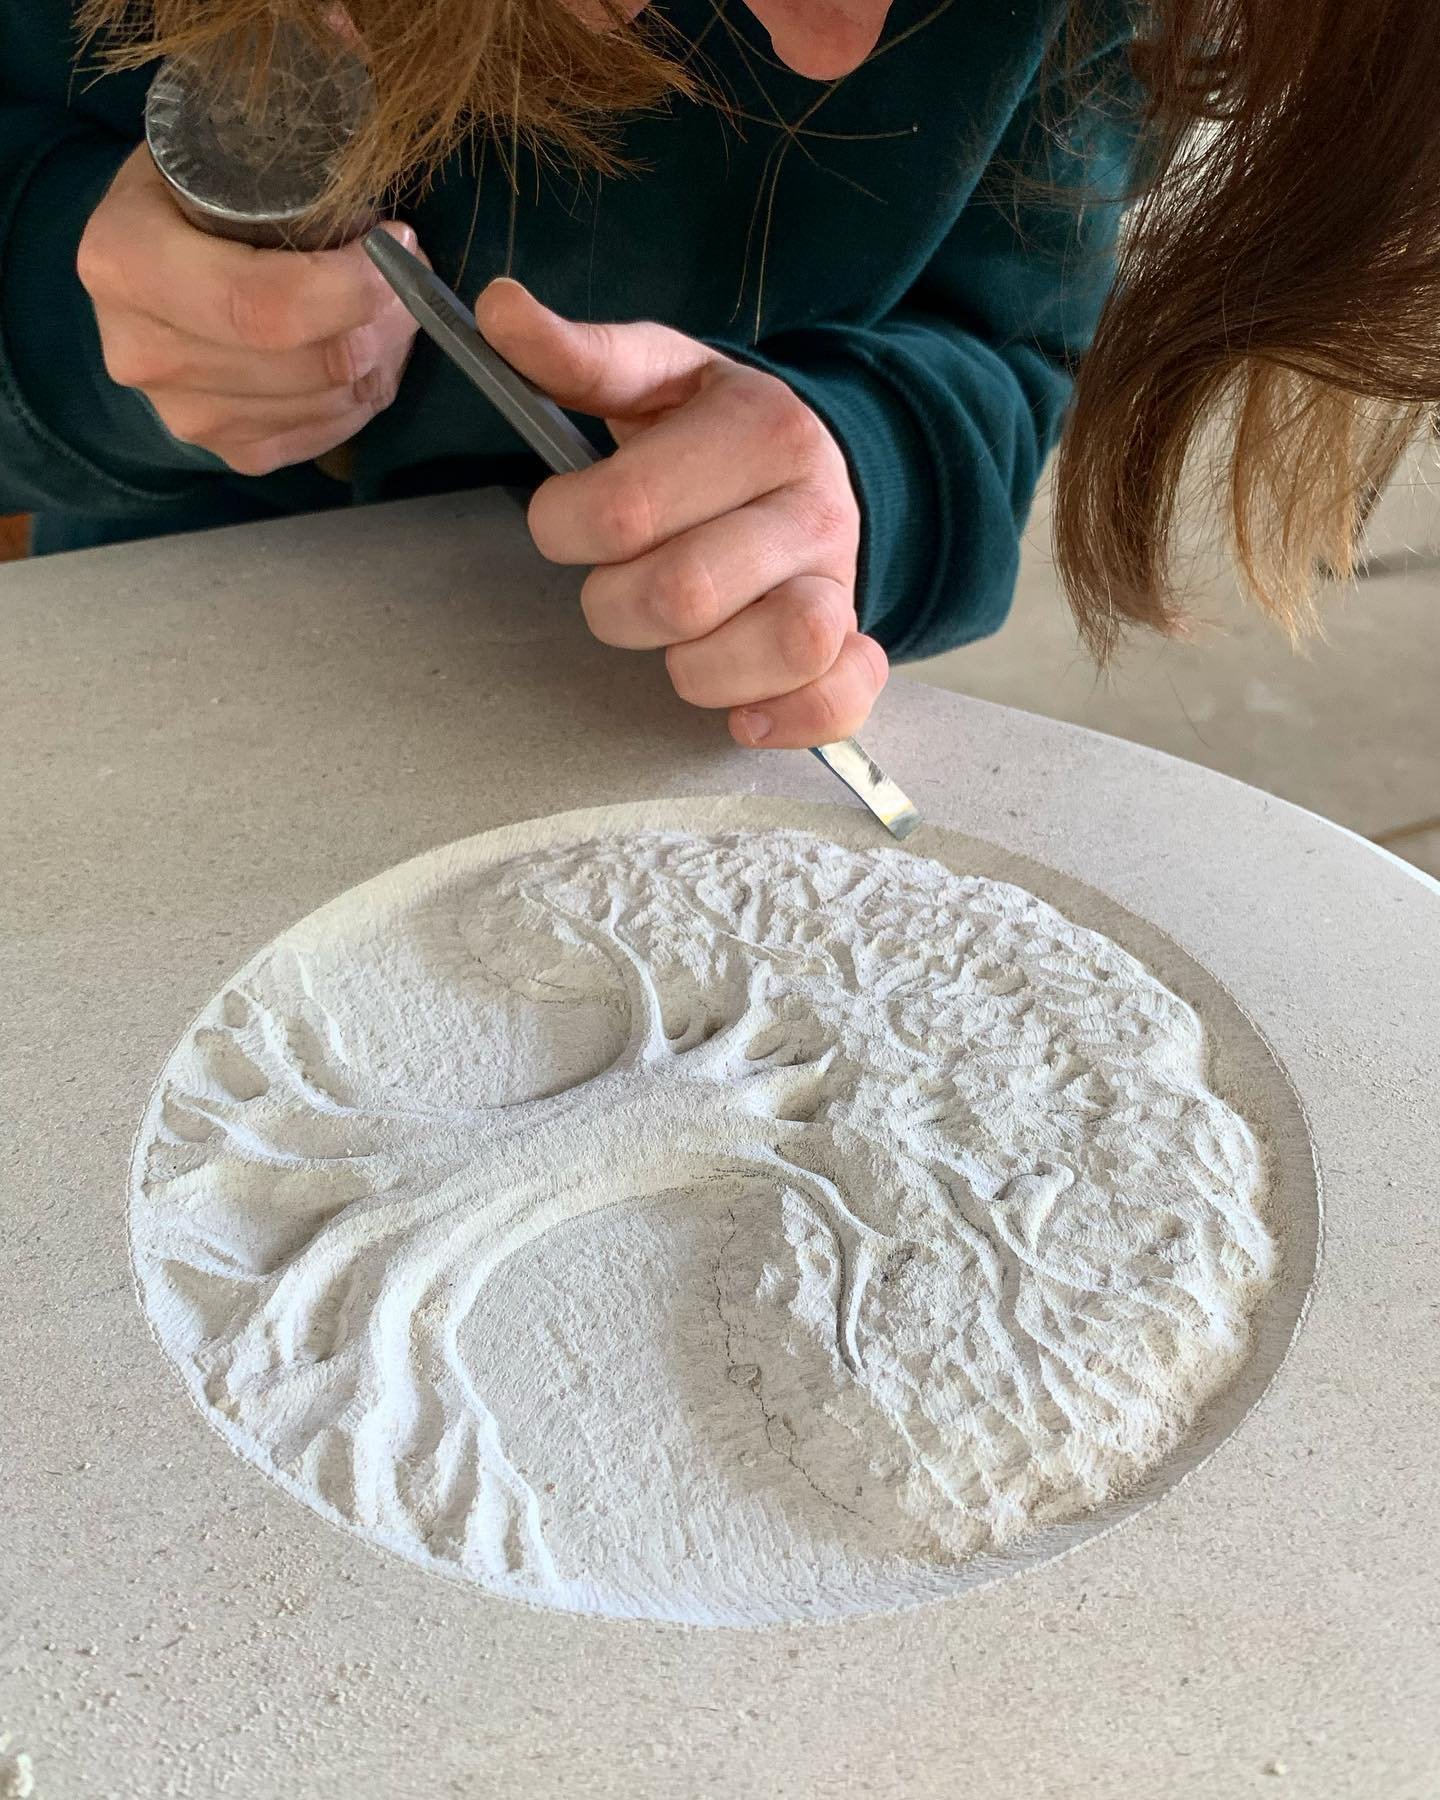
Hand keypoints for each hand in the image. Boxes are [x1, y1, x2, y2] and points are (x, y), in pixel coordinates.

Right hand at [77, 144, 420, 475]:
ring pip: (327, 403)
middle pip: (308, 364)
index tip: (397, 247)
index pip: (261, 305)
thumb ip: (291, 186)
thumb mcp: (217, 157)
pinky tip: (365, 359)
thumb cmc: (192, 192)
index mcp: (125, 261)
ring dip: (382, 361)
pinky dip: (362, 399)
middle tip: (408, 286)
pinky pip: (322, 435)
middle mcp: (142, 351)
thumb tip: (395, 241)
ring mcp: (183, 414)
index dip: (350, 289)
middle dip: (383, 325)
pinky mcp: (226, 451)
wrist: (143, 257)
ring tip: (387, 315)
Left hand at [476, 279, 887, 748]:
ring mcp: (841, 583)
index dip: (564, 528)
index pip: (627, 509)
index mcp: (762, 427)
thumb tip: (500, 308)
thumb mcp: (653, 376)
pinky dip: (787, 718)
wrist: (809, 467)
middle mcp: (814, 506)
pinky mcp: (854, 649)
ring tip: (676, 640)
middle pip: (684, 593)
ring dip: (695, 667)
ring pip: (779, 647)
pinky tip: (740, 711)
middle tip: (616, 584)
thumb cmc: (709, 432)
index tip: (566, 521)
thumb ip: (577, 355)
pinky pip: (840, 702)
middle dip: (615, 606)